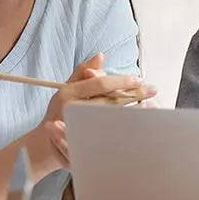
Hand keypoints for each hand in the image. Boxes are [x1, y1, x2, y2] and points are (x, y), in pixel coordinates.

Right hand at [34, 54, 156, 171]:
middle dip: (134, 94)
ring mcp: (78, 128)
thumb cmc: (59, 111)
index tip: (138, 79)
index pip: (100, 84)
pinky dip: (126, 126)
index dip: (121, 81)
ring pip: (112, 117)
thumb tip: (101, 55)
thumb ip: (83, 71)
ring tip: (151, 104)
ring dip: (134, 110)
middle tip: (152, 90)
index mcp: (68, 93)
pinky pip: (110, 133)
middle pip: (110, 100)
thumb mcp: (67, 87)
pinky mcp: (85, 143)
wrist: (46, 144)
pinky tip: (139, 121)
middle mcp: (72, 110)